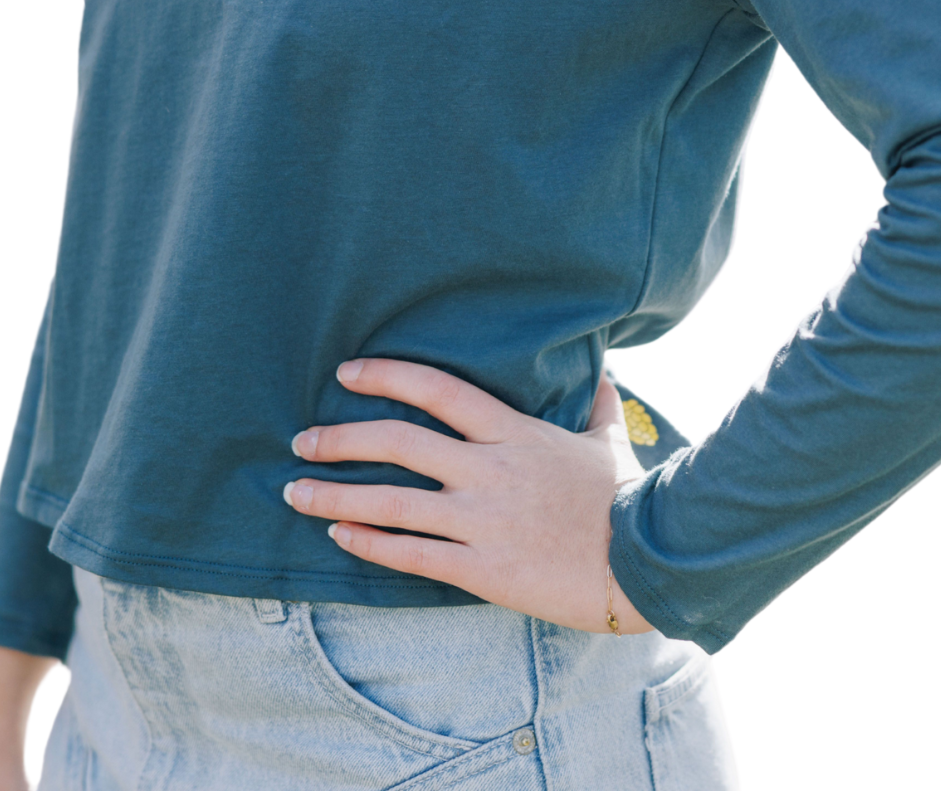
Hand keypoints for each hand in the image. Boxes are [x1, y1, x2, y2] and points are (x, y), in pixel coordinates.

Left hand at [283, 360, 653, 634]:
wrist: (645, 561)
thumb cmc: (627, 499)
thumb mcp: (610, 442)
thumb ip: (599, 406)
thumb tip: (604, 375)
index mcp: (513, 431)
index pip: (437, 389)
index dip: (386, 375)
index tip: (346, 372)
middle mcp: (488, 469)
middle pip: (399, 442)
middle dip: (341, 438)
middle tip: (301, 439)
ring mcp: (482, 520)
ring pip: (392, 501)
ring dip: (336, 493)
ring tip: (295, 491)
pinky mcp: (482, 568)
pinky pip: (411, 554)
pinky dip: (368, 542)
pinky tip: (338, 534)